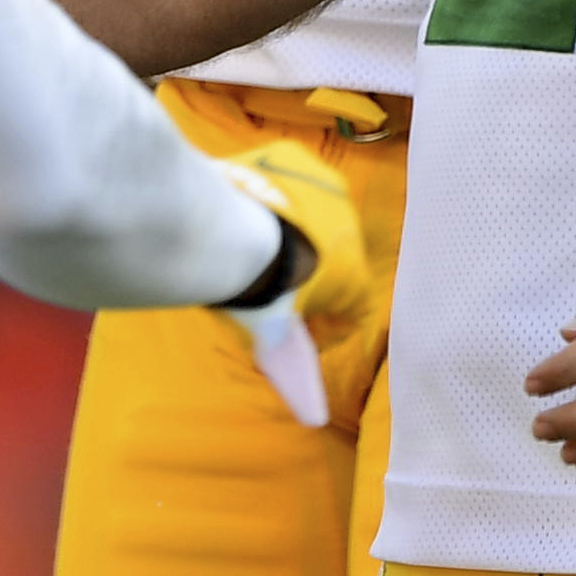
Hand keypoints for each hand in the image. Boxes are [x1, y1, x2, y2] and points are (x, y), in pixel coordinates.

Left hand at [212, 138, 376, 428]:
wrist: (224, 233)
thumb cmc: (255, 290)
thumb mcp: (277, 337)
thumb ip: (295, 374)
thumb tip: (314, 419)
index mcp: (351, 273)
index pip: (351, 301)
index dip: (326, 316)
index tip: (298, 321)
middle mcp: (348, 223)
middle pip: (330, 251)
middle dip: (304, 266)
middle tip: (264, 279)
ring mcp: (321, 185)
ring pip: (309, 211)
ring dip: (287, 226)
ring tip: (246, 241)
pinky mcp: (289, 156)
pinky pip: (282, 179)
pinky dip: (264, 193)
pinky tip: (234, 208)